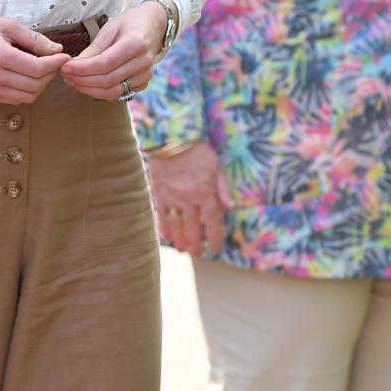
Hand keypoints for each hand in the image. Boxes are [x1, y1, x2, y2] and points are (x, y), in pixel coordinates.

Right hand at [0, 12, 64, 103]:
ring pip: (26, 97)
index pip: (37, 69)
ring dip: (39, 85)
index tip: (64, 57)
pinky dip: (25, 91)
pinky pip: (14, 100)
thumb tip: (57, 51)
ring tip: (40, 70)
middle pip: (34, 86)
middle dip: (49, 75)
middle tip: (52, 62)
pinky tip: (24, 77)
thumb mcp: (7, 25)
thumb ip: (34, 39)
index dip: (55, 64)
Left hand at [60, 4, 166, 99]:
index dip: (82, 69)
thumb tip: (74, 65)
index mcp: (136, 43)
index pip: (104, 63)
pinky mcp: (143, 84)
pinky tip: (87, 84)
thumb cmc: (129, 23)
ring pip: (112, 92)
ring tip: (73, 81)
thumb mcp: (110, 28)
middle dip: (82, 80)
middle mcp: (143, 62)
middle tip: (65, 75)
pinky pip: (119, 94)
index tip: (65, 67)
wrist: (153, 25)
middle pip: (107, 80)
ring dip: (89, 89)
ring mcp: (145, 75)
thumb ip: (94, 49)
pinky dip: (100, 92)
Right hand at [145, 140, 232, 254]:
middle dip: (196, 242)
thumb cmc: (199, 152)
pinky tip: (167, 237)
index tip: (216, 247)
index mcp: (206, 192)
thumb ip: (223, 189)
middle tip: (196, 252)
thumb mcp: (217, 167)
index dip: (215, 236)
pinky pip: (161, 216)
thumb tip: (231, 208)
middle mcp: (189, 199)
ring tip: (182, 249)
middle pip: (193, 228)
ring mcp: (172, 198)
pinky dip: (164, 228)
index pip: (212, 221)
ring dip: (180, 239)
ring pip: (177, 225)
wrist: (172, 138)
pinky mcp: (159, 194)